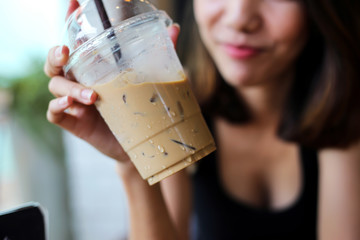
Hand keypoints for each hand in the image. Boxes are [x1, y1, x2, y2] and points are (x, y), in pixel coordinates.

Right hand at [44, 0, 179, 165]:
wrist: (140, 143)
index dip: (70, 22)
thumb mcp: (149, 81)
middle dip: (56, 54)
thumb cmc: (140, 108)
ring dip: (68, 87)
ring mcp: (74, 101)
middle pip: (55, 62)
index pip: (77, 42)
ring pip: (55, 85)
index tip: (73, 5)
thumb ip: (159, 56)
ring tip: (91, 95)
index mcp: (94, 67)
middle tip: (66, 51)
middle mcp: (80, 81)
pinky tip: (69, 105)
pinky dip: (58, 107)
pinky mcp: (74, 122)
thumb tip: (174, 29)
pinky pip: (54, 112)